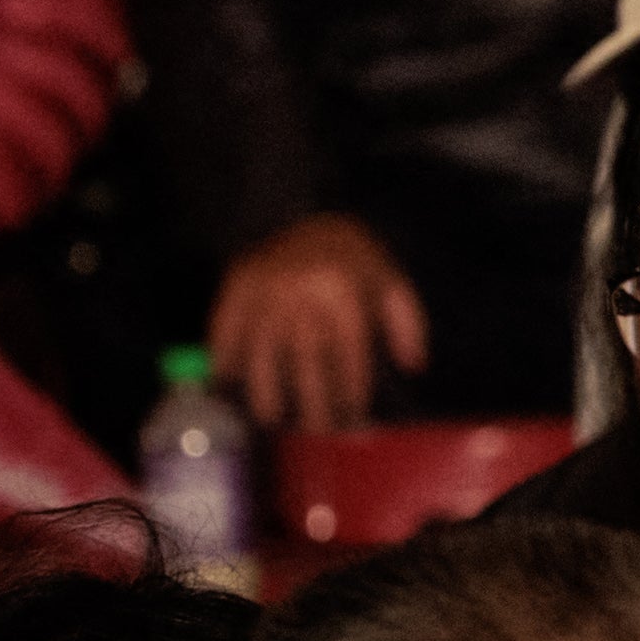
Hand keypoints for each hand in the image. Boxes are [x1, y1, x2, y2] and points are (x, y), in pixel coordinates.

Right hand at [213, 211, 424, 436]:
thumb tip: (414, 366)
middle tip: (318, 430)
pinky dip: (224, 357)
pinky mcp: (237, 284)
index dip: (352, 387)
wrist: (301, 210)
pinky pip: (226, 327)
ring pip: (264, 349)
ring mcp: (266, 288)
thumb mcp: (389, 279)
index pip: (349, 351)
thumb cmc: (351, 255)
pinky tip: (228, 383)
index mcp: (346, 289)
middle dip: (314, 399)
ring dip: (266, 389)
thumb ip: (408, 322)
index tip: (356, 415)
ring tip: (272, 418)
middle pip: (307, 358)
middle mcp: (304, 291)